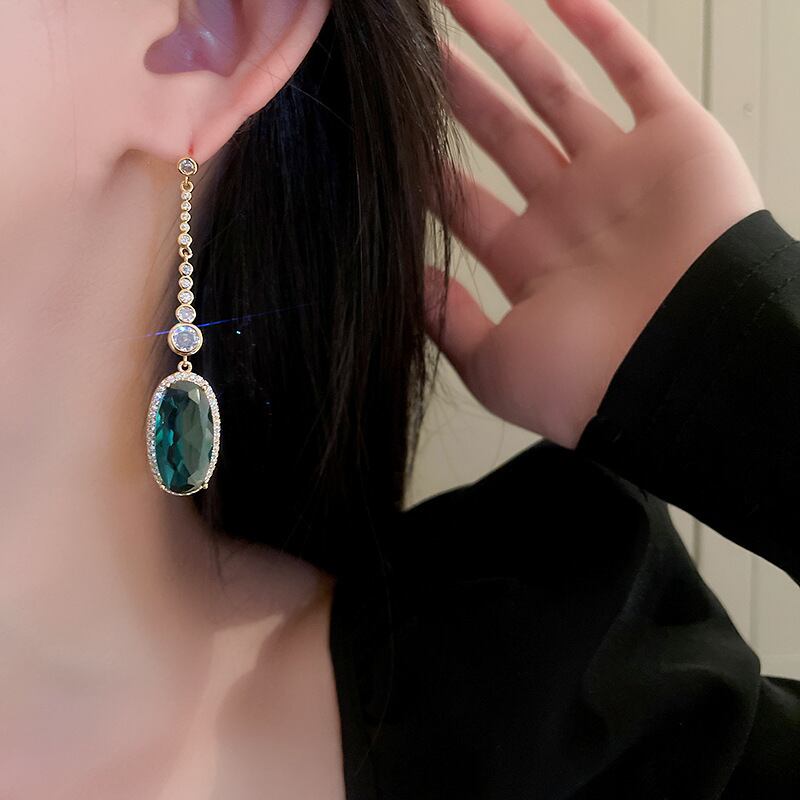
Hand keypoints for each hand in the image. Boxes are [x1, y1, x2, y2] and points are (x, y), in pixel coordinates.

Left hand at [425, 0, 763, 449]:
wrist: (680, 371)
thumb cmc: (587, 383)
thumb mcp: (492, 365)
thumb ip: (445, 320)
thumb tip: (407, 280)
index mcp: (532, 262)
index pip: (465, 203)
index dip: (424, 167)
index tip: (383, 132)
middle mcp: (572, 213)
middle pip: (500, 137)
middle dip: (455, 94)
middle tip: (411, 54)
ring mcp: (620, 174)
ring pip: (553, 91)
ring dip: (507, 44)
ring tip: (454, 3)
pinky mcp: (674, 141)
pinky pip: (636, 69)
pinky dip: (602, 26)